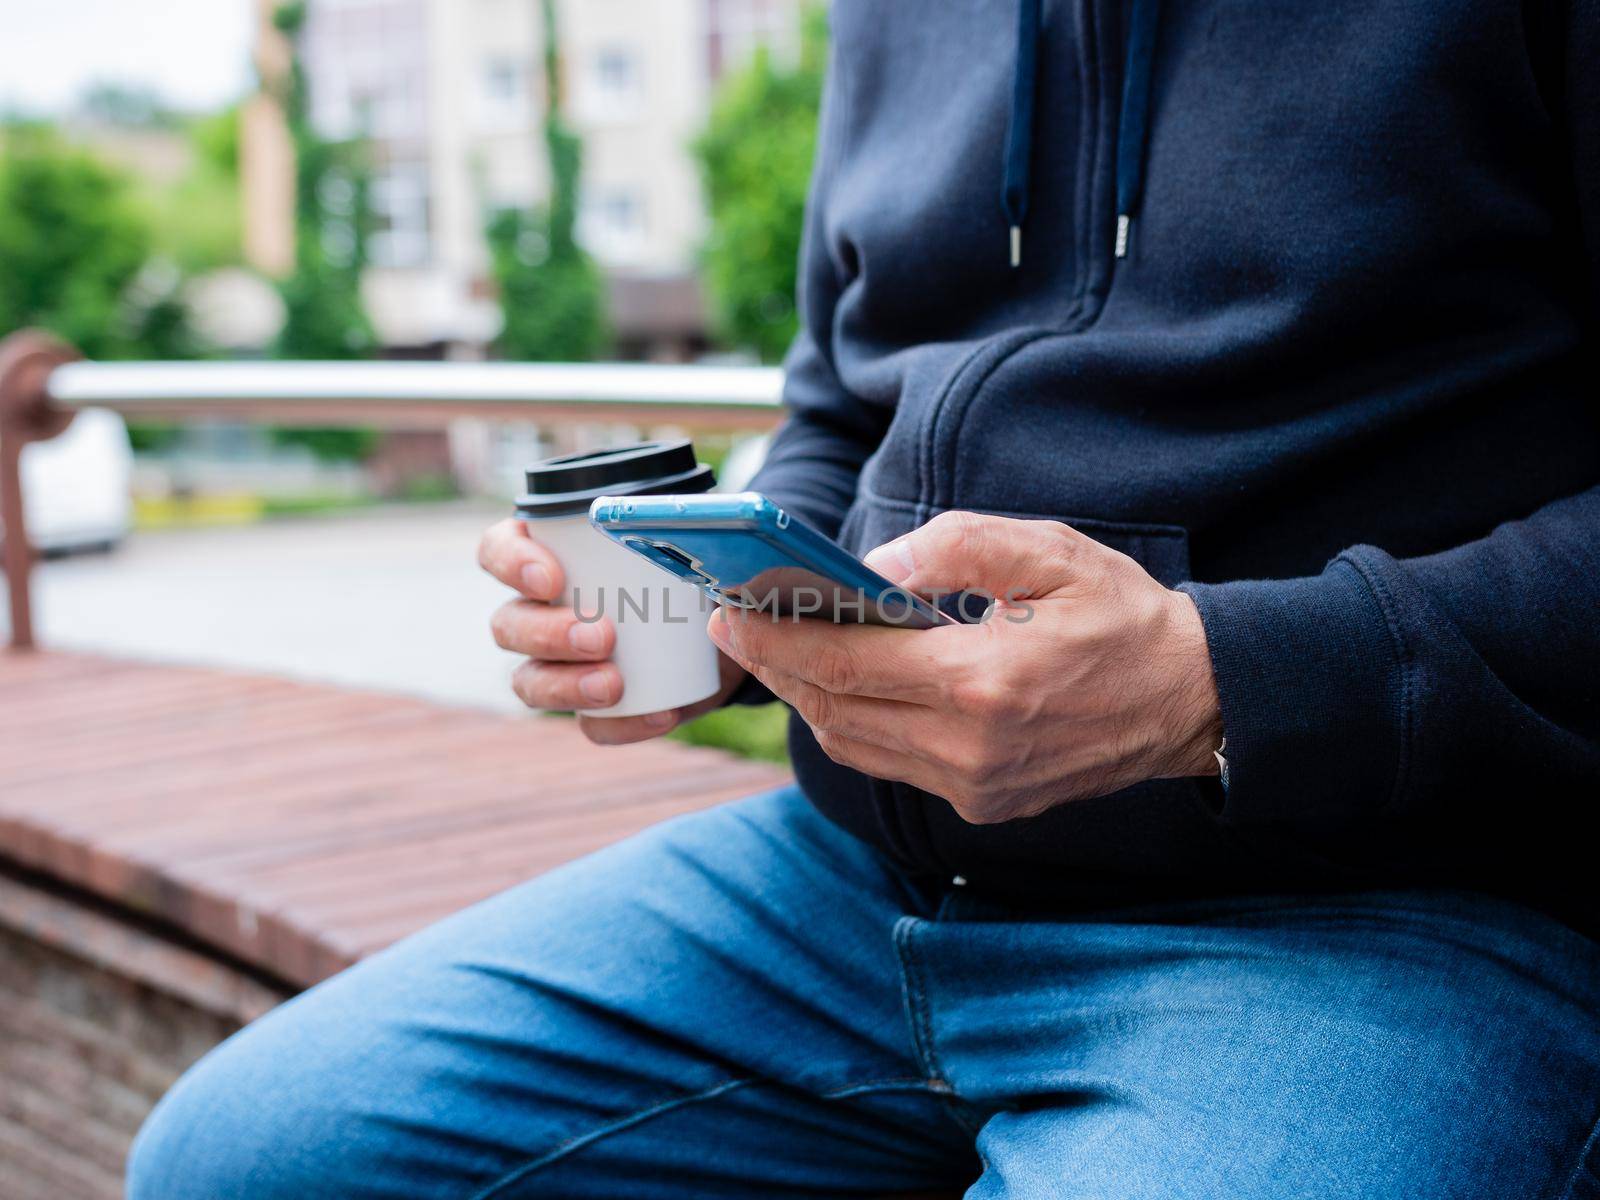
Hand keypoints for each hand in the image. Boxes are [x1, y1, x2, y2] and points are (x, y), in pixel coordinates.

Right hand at [479, 518, 745, 744]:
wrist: (727, 626)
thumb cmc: (689, 564)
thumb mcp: (690, 537)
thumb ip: (688, 525)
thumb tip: (703, 528)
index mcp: (545, 555)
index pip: (497, 551)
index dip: (511, 564)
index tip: (552, 579)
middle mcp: (538, 611)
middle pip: (508, 625)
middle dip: (547, 634)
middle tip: (601, 636)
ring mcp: (560, 666)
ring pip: (530, 682)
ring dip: (566, 686)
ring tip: (614, 684)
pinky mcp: (596, 708)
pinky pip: (593, 725)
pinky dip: (623, 725)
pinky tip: (661, 715)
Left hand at [707, 511, 1221, 822]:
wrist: (1193, 701)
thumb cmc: (1123, 616)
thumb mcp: (1049, 552)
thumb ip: (955, 548)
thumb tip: (869, 570)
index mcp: (982, 681)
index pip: (846, 663)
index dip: (777, 640)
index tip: (732, 614)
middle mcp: (970, 747)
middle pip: (836, 711)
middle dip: (778, 668)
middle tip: (739, 628)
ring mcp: (977, 786)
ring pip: (857, 748)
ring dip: (810, 702)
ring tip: (781, 655)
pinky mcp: (985, 806)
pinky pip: (894, 767)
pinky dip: (856, 728)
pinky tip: (844, 691)